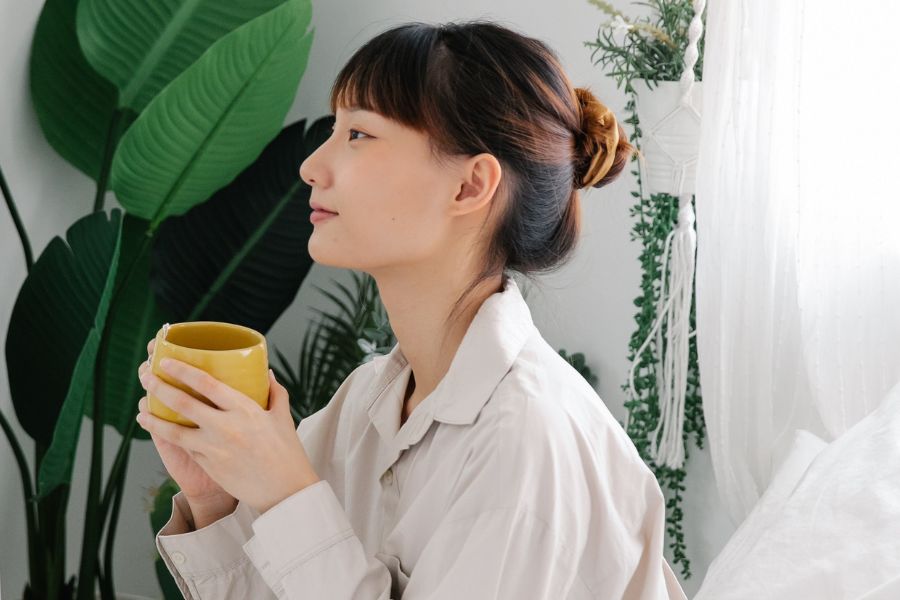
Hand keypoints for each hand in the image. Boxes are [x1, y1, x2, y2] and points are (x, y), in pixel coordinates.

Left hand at [136, 343, 320, 514]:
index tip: (166, 362)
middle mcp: (226, 427)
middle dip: (160, 387)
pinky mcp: (209, 466)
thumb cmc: (287, 452)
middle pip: (184, 403)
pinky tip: (162, 432)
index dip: (183, 370)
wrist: (284, 491)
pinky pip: (186, 448)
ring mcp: (214, 449)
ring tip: (142, 410)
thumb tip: (267, 373)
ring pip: (175, 431)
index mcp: (245, 410)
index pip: (207, 383)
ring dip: (154, 419)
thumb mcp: (283, 417)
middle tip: (146, 376)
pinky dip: (171, 438)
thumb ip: (274, 392)